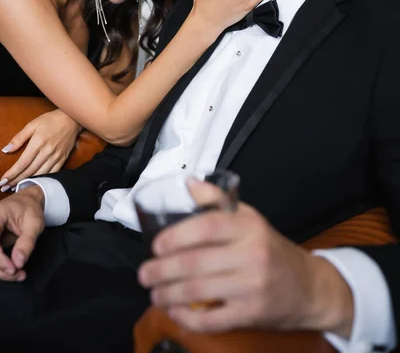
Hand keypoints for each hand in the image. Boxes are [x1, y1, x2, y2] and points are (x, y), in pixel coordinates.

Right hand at [0, 185, 43, 281]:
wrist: (29, 201)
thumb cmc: (31, 209)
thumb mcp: (34, 223)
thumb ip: (26, 242)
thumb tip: (18, 263)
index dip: (0, 260)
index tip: (14, 268)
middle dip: (1, 269)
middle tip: (18, 274)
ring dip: (1, 271)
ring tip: (19, 274)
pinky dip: (3, 267)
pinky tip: (15, 271)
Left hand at [1, 110, 81, 188]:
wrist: (72, 119)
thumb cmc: (51, 120)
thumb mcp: (32, 125)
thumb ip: (19, 138)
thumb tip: (6, 150)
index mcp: (38, 143)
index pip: (22, 163)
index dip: (12, 173)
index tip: (2, 181)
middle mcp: (47, 152)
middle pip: (29, 171)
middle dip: (16, 181)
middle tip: (5, 188)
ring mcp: (56, 157)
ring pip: (40, 175)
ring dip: (27, 183)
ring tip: (16, 188)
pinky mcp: (62, 160)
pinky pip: (51, 174)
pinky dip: (42, 180)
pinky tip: (34, 184)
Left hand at [138, 180, 353, 336]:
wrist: (309, 287)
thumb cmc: (271, 248)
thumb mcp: (249, 218)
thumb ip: (217, 201)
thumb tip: (188, 183)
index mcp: (249, 226)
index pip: (207, 226)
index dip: (176, 236)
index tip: (156, 246)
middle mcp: (252, 254)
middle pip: (196, 262)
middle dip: (162, 270)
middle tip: (144, 274)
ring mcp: (253, 286)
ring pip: (199, 291)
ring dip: (168, 294)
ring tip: (154, 293)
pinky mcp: (253, 314)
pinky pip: (213, 319)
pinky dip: (188, 317)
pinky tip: (175, 311)